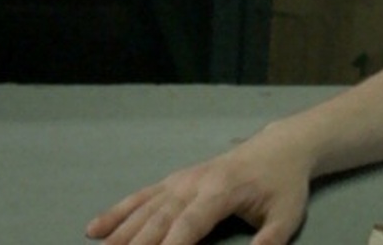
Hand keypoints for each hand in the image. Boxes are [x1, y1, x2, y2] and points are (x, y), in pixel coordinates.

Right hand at [85, 125, 310, 244]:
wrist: (279, 147)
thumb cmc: (283, 185)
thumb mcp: (286, 216)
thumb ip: (269, 241)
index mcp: (220, 192)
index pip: (188, 227)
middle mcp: (193, 184)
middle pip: (158, 221)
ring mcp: (180, 181)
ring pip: (143, 210)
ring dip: (119, 234)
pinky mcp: (174, 181)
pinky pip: (141, 197)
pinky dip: (117, 213)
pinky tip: (95, 229)